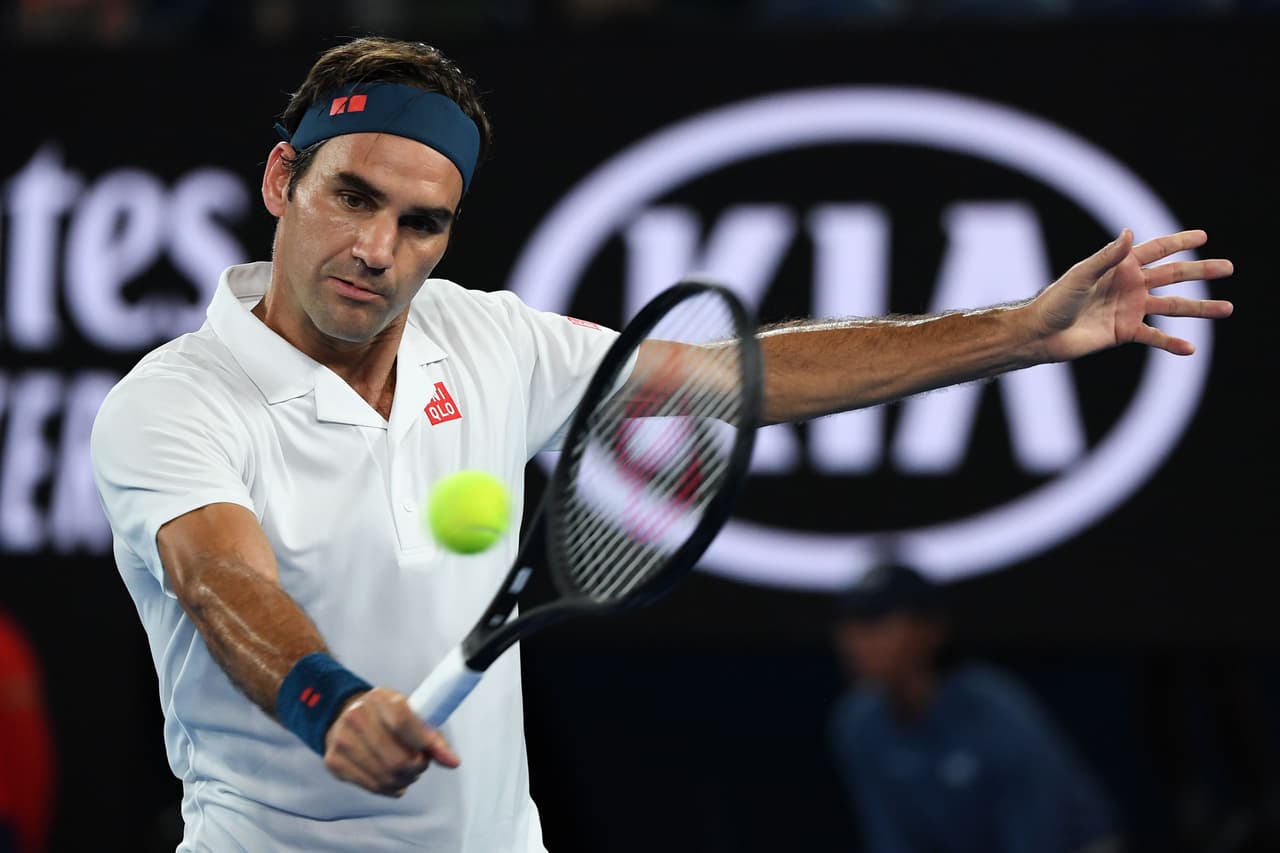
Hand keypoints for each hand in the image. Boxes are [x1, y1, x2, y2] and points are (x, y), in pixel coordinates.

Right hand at [323, 687, 459, 796]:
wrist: (346, 714)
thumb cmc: (386, 715)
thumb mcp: (411, 714)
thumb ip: (433, 737)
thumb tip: (453, 762)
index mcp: (379, 698)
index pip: (404, 722)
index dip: (424, 742)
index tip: (433, 753)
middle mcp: (356, 716)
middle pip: (397, 758)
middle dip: (417, 767)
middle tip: (421, 764)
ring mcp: (342, 739)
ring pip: (385, 776)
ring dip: (405, 780)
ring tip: (408, 772)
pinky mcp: (334, 761)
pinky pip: (371, 786)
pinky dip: (389, 789)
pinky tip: (394, 781)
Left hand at [1033, 228, 1233, 361]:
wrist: (1042, 334)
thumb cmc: (1056, 300)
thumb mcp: (1082, 275)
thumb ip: (1108, 257)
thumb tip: (1129, 233)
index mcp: (1120, 266)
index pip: (1156, 250)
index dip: (1179, 241)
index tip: (1203, 236)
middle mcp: (1130, 285)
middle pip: (1173, 275)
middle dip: (1201, 271)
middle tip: (1229, 267)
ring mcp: (1130, 309)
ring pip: (1173, 306)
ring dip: (1200, 308)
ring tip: (1227, 309)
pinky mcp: (1125, 332)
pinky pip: (1155, 337)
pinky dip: (1172, 343)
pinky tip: (1190, 349)